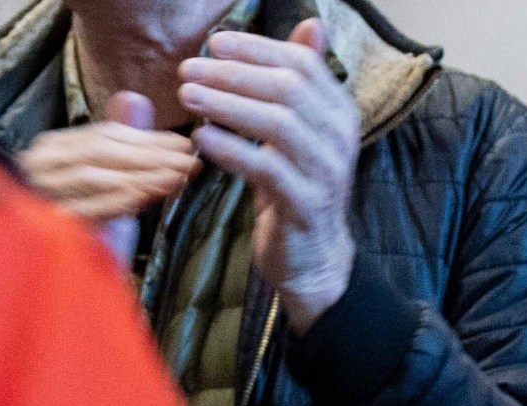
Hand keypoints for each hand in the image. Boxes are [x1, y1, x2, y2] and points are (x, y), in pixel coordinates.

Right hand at [22, 90, 196, 267]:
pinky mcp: (43, 226)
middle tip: (190, 162)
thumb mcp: (104, 187)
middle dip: (149, 156)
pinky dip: (113, 201)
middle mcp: (40, 169)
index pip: (103, 136)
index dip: (147, 139)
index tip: (184, 145)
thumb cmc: (80, 233)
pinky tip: (142, 198)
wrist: (50, 285)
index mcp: (51, 153)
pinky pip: (80, 209)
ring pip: (92, 176)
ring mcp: (38, 196)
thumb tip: (136, 99)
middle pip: (99, 152)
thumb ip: (121, 145)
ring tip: (177, 178)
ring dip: (138, 175)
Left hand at [182, 23, 359, 328]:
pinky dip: (232, 150)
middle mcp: (339, 137)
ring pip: (278, 124)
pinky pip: (266, 169)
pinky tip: (201, 139)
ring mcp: (326, 172)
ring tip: (187, 97)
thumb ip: (300, 82)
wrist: (314, 260)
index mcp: (339, 112)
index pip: (301, 63)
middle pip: (288, 88)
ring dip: (227, 106)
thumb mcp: (300, 132)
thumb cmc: (296, 189)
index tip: (214, 43)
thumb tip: (311, 24)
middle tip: (189, 69)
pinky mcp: (305, 205)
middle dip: (233, 74)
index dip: (256, 49)